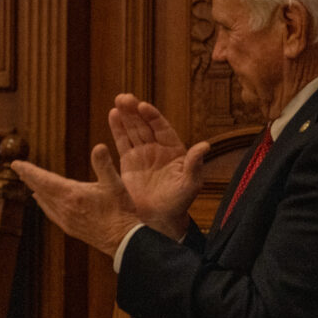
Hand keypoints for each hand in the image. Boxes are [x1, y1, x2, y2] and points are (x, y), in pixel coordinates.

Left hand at [12, 144, 140, 256]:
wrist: (123, 241)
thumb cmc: (121, 211)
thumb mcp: (115, 184)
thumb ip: (104, 164)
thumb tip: (99, 146)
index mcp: (72, 194)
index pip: (44, 179)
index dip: (29, 170)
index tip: (15, 164)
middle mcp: (64, 207)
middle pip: (40, 189)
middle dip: (28, 177)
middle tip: (18, 168)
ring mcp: (65, 219)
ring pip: (44, 201)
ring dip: (35, 189)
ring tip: (28, 180)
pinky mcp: (70, 228)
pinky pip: (50, 212)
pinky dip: (43, 203)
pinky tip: (41, 201)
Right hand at [108, 94, 206, 239]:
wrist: (159, 219)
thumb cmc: (178, 203)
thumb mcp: (190, 184)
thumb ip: (195, 164)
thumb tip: (205, 146)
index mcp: (174, 150)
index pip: (162, 128)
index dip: (153, 116)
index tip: (143, 107)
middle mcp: (158, 148)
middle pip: (145, 124)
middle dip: (135, 110)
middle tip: (125, 97)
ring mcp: (142, 154)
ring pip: (133, 129)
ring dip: (126, 115)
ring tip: (118, 101)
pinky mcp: (129, 162)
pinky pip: (122, 141)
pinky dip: (117, 128)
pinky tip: (112, 114)